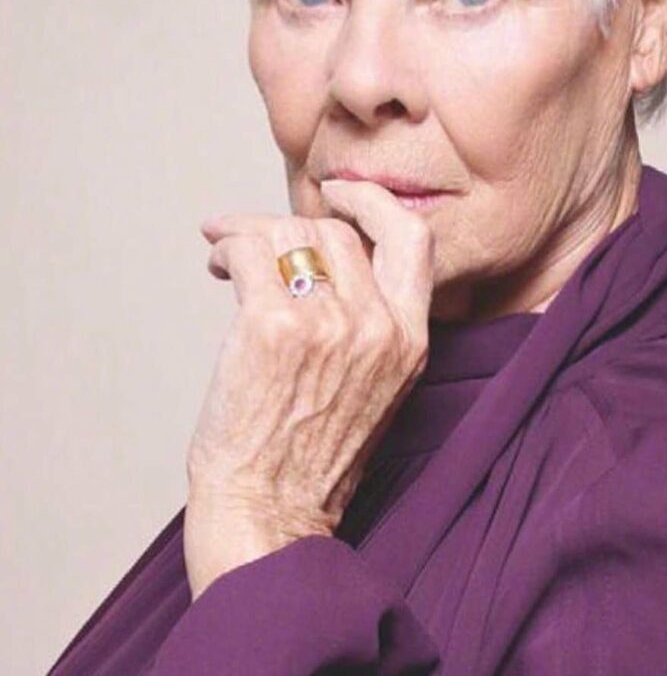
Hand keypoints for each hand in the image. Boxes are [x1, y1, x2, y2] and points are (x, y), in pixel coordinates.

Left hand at [184, 179, 434, 598]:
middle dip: (289, 225)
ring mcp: (326, 323)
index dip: (374, 203)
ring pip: (289, 232)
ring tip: (228, 252)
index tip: (341, 193)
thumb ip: (372, 324)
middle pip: (335, 230)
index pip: (411, 239)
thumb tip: (326, 257)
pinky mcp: (271, 324)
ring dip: (249, 233)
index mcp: (409, 340)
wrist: (269, 512)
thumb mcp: (377, 389)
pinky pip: (247, 251)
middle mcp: (376, 326)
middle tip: (256, 238)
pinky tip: (216, 262)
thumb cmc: (311, 458)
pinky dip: (226, 246)